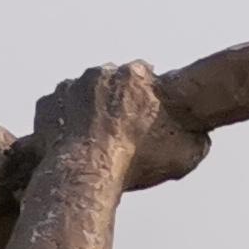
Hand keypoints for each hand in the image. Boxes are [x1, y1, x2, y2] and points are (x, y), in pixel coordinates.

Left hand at [30, 61, 210, 189]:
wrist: (87, 174)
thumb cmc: (137, 161)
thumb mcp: (185, 152)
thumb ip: (195, 137)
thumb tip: (202, 137)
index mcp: (134, 76)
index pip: (144, 73)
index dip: (146, 94)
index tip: (147, 111)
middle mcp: (100, 74)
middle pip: (110, 81)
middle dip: (115, 99)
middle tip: (121, 128)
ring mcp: (69, 87)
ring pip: (82, 93)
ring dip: (88, 109)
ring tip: (95, 140)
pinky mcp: (47, 104)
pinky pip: (57, 110)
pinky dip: (64, 122)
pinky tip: (75, 143)